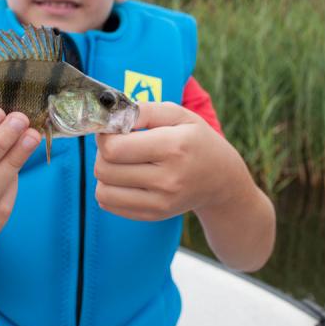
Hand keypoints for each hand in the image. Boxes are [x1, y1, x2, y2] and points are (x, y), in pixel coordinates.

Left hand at [94, 102, 248, 220]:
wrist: (221, 179)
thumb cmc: (196, 141)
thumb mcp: (179, 115)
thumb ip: (145, 110)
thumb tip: (112, 117)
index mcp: (173, 147)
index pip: (114, 148)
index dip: (105, 136)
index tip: (113, 130)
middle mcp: (167, 179)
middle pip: (104, 169)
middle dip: (103, 153)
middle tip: (118, 145)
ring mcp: (161, 201)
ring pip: (103, 190)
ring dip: (105, 173)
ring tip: (122, 163)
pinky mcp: (154, 215)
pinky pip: (110, 205)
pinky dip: (110, 190)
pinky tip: (126, 179)